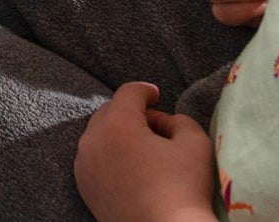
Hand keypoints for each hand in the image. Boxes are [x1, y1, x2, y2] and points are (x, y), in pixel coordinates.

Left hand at [74, 83, 217, 221]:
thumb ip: (179, 120)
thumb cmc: (184, 188)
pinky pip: (94, 158)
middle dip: (132, 113)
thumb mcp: (195, 143)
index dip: (145, 91)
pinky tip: (131, 168)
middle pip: (110, 112)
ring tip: (146, 150)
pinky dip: (109, 155)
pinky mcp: (83, 186)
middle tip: (157, 127)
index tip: (156, 95)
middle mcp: (92, 140)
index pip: (128, 94)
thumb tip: (163, 122)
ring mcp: (84, 164)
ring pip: (99, 135)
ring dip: (119, 134)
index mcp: (117, 124)